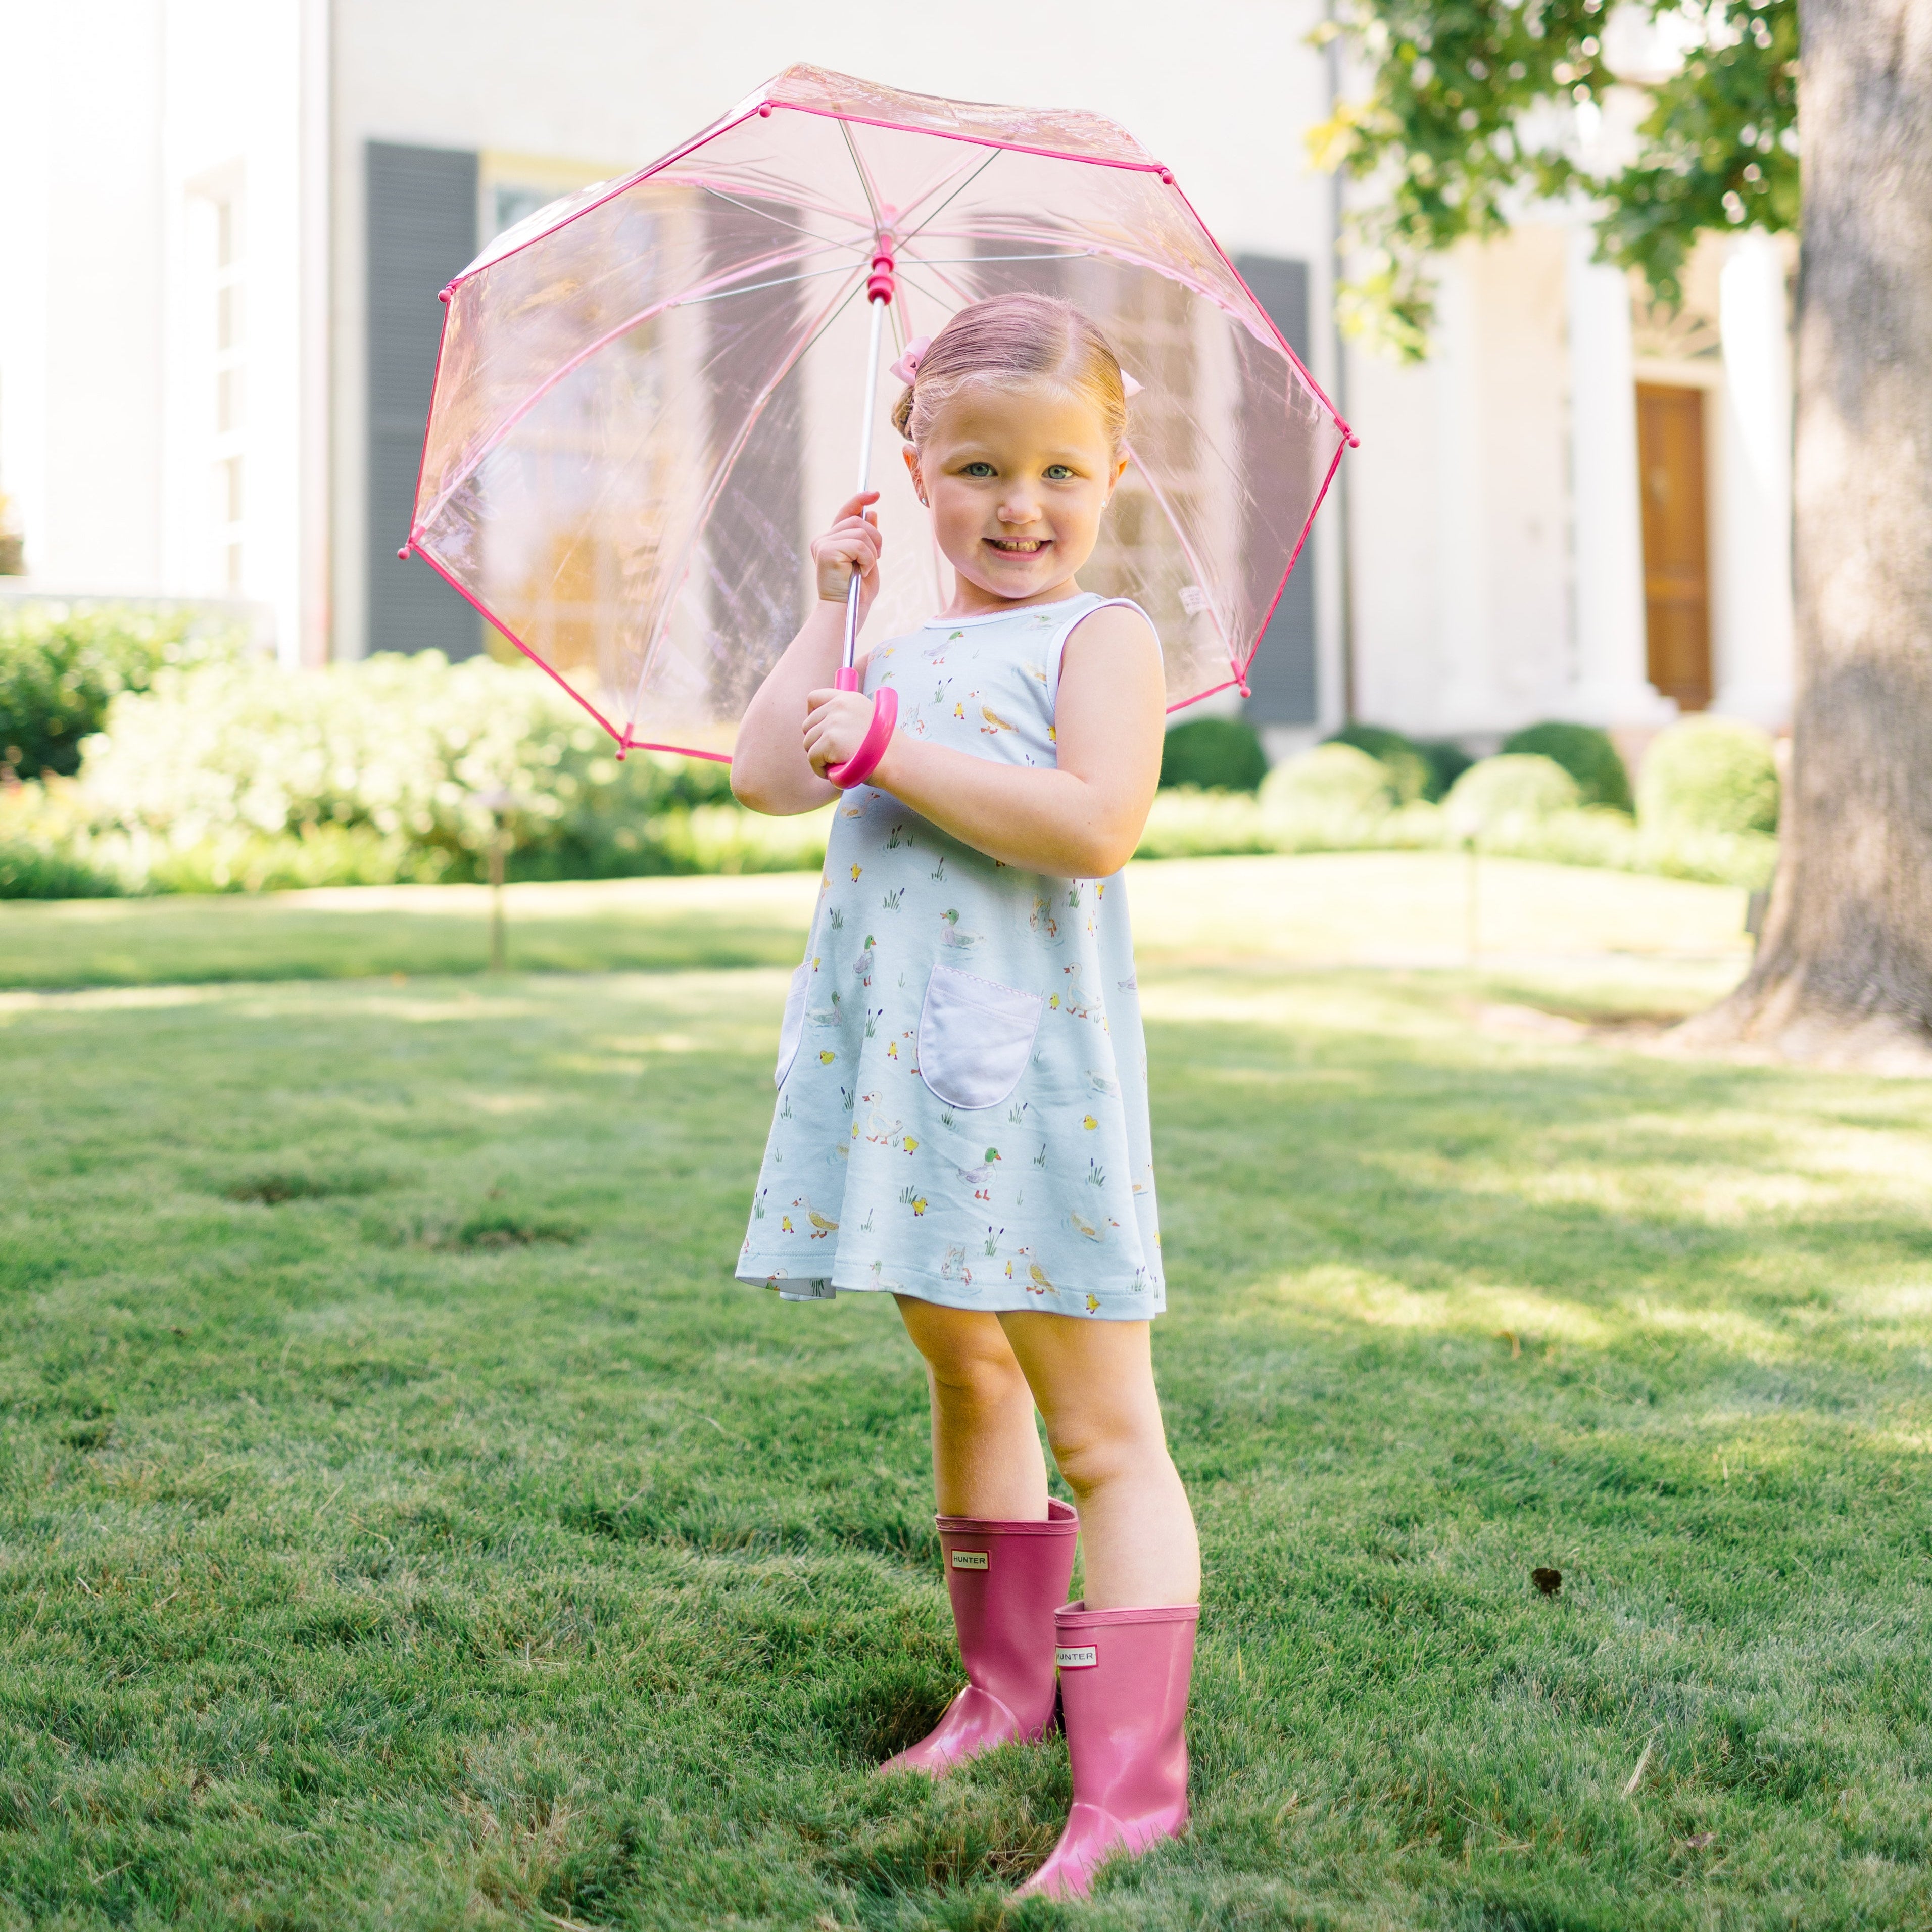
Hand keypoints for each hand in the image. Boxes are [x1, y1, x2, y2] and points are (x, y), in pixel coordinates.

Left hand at [803, 687, 878, 776]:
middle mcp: (839, 706)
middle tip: (832, 755)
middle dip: (816, 742)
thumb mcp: (868, 718)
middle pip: (808, 725)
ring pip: (808, 743)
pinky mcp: (830, 742)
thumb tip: (825, 727)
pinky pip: (812, 759)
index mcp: (848, 698)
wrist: (898, 759)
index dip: (812, 715)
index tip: (820, 730)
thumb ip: (847, 716)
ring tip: (836, 764)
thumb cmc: (885, 747)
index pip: (814, 698)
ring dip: (818, 758)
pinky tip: (834, 772)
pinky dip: (820, 769)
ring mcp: (833, 723)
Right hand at [810, 491, 881, 610]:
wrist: (846, 613)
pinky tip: (860, 572)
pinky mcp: (826, 551)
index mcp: (832, 541)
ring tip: (864, 570)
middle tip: (873, 561)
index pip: (847, 513)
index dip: (860, 500)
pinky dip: (867, 559)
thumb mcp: (868, 560)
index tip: (875, 493)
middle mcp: (823, 540)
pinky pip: (858, 544)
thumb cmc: (858, 593)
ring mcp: (823, 544)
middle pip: (858, 522)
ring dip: (871, 553)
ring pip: (860, 532)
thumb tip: (871, 513)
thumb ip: (868, 538)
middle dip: (875, 540)